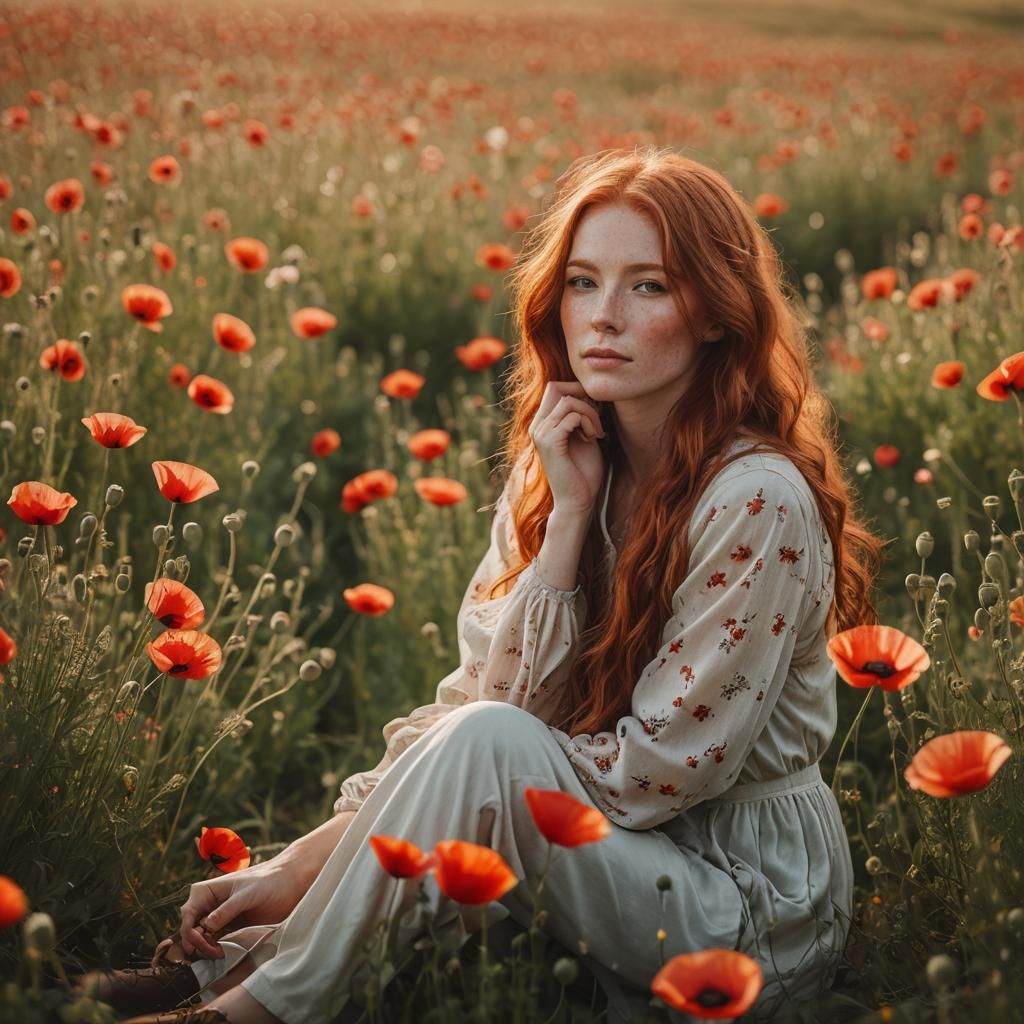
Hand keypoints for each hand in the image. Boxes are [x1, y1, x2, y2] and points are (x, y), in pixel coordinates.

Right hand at [177, 861, 308, 959]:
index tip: (205, 945)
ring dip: (205, 950)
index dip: (191, 934)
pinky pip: (212, 942)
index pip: (188, 916)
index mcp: (205, 891)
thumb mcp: (247, 895)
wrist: (287, 884)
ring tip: (221, 954)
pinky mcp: (227, 927)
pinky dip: (213, 950)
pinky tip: (222, 953)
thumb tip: (206, 927)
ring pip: (200, 939)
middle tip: (216, 953)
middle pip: (190, 930)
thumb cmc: (268, 882)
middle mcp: (207, 904)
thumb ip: (227, 910)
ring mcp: (216, 917)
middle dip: (198, 945)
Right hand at [528, 381, 606, 517]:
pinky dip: (587, 423)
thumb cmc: (583, 472)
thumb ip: (580, 416)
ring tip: (597, 432)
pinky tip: (592, 439)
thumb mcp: (582, 437)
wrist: (577, 501)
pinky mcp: (550, 442)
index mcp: (542, 424)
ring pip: (568, 401)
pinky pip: (572, 416)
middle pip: (556, 387)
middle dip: (583, 395)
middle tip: (596, 416)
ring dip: (589, 413)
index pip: (554, 388)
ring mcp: (541, 433)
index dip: (577, 390)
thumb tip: (588, 394)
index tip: (595, 408)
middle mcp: (537, 426)